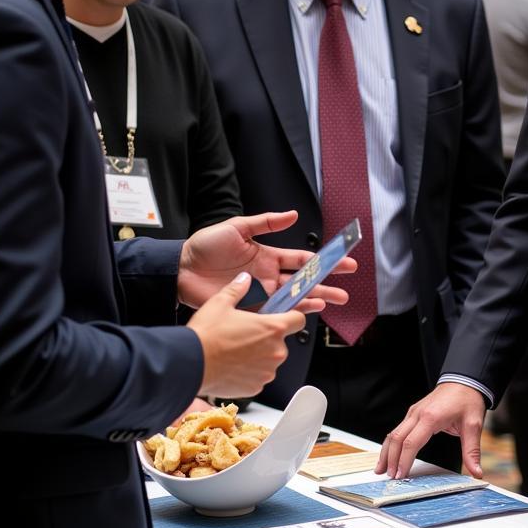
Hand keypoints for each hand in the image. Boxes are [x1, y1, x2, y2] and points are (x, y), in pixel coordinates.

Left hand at [177, 210, 354, 310]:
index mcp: (268, 256)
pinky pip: (273, 311)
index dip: (323, 259)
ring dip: (314, 299)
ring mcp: (260, 292)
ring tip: (334, 301)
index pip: (302, 259)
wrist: (181, 268)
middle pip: (304, 281)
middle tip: (346, 288)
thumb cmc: (206, 246)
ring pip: (294, 297)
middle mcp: (268, 276)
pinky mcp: (248, 306)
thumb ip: (266, 222)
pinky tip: (307, 311)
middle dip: (326, 284)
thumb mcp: (237, 227)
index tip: (343, 259)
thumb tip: (293, 215)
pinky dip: (291, 311)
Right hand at [188, 273, 308, 397]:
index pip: (298, 319)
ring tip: (236, 351)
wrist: (189, 365)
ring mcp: (267, 371)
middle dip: (268, 338)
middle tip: (247, 335)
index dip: (291, 317)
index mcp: (272, 328)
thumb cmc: (205, 335)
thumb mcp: (221, 303)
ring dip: (259, 356)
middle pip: (281, 341)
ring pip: (270, 360)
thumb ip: (238, 289)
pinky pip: (259, 377)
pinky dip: (250, 373)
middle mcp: (275, 351)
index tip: (282, 317)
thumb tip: (244, 279)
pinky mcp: (256, 387)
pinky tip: (233, 366)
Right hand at [375, 383, 485, 479]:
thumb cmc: (468, 400)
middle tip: (390, 477)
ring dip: (386, 452)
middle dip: (391, 459)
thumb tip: (476, 472)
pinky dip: (391, 443)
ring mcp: (414, 412)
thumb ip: (471, 451)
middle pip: (397, 438)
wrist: (465, 380)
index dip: (404, 461)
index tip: (400, 476)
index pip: (411, 443)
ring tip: (381, 469)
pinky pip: (398, 429)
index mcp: (431, 417)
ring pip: (393, 433)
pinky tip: (389, 454)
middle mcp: (418, 414)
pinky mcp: (413, 413)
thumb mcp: (473, 425)